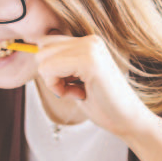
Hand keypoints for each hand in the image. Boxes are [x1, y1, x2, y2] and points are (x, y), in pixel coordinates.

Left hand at [34, 34, 157, 137]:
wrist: (128, 120)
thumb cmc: (103, 104)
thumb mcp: (76, 78)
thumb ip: (60, 63)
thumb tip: (33, 50)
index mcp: (89, 42)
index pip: (46, 42)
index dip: (50, 67)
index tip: (71, 83)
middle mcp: (90, 40)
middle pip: (41, 48)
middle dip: (51, 74)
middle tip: (75, 89)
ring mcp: (90, 48)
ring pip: (42, 59)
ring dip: (54, 82)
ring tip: (79, 91)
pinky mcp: (89, 61)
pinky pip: (49, 69)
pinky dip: (57, 87)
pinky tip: (80, 94)